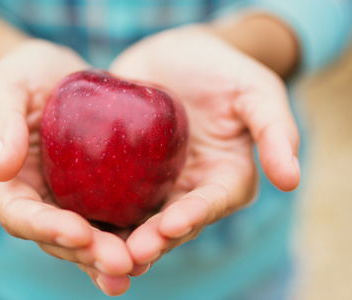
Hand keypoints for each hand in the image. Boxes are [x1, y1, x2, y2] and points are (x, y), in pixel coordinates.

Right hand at [0, 39, 132, 295]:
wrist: (54, 74)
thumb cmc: (23, 74)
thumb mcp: (5, 85)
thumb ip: (0, 121)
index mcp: (4, 182)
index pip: (20, 214)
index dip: (47, 228)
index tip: (80, 233)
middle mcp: (33, 200)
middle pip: (56, 237)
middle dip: (87, 254)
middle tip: (121, 264)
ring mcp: (63, 201)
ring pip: (83, 239)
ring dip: (107, 258)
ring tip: (136, 268)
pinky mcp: (90, 194)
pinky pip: (106, 220)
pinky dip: (125, 237)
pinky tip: (149, 250)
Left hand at [109, 25, 300, 274]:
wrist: (177, 53)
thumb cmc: (222, 69)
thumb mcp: (256, 91)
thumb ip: (276, 129)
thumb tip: (292, 180)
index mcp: (224, 179)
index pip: (211, 204)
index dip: (193, 217)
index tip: (169, 226)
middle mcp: (189, 190)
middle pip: (171, 223)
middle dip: (152, 241)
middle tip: (130, 255)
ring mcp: (154, 184)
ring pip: (137, 219)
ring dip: (120, 239)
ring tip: (99, 253)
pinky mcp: (124, 172)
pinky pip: (109, 195)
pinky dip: (95, 212)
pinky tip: (75, 223)